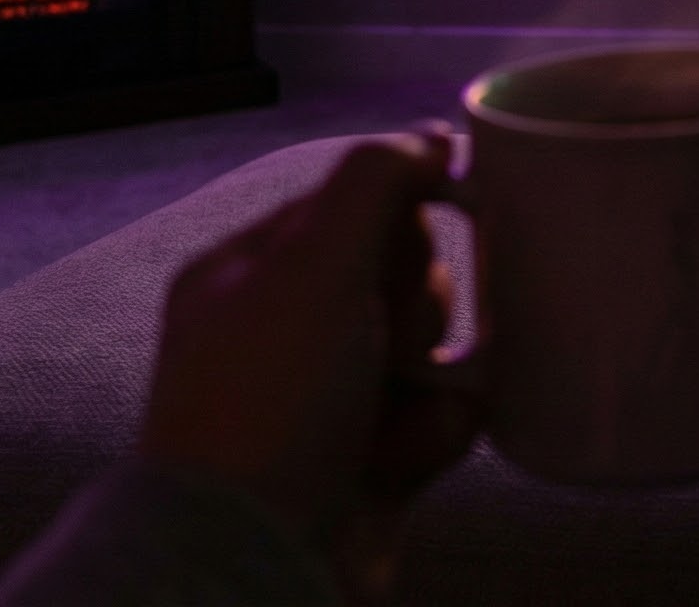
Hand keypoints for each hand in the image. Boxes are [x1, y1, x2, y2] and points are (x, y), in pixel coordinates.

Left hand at [140, 131, 477, 601]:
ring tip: (394, 408)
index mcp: (251, 272)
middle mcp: (287, 328)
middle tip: (387, 338)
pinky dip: (437, 429)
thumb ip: (374, 183)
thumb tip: (431, 138)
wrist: (256, 560)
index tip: (448, 207)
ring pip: (434, 341)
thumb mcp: (312, 267)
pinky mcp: (372, 454)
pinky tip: (404, 454)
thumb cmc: (268, 408)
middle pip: (405, 269)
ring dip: (433, 370)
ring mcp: (330, 394)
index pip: (355, 200)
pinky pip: (443, 411)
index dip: (405, 207)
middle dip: (418, 302)